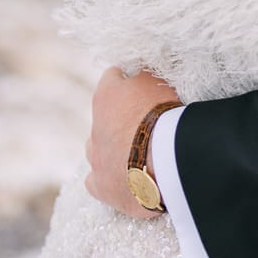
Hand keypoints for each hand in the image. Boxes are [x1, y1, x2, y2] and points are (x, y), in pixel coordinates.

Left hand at [84, 66, 179, 217]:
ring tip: (135, 151)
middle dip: (120, 117)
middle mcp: (94, 126)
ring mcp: (95, 158)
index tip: (143, 83)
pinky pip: (96, 181)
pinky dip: (107, 177)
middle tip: (145, 121)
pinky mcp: (101, 187)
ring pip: (95, 148)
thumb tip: (139, 69)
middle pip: (104, 116)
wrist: (162, 161)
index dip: (129, 78)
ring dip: (111, 147)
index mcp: (106, 95)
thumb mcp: (157, 81)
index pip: (112, 76)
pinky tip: (124, 177)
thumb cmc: (162, 114)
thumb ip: (145, 73)